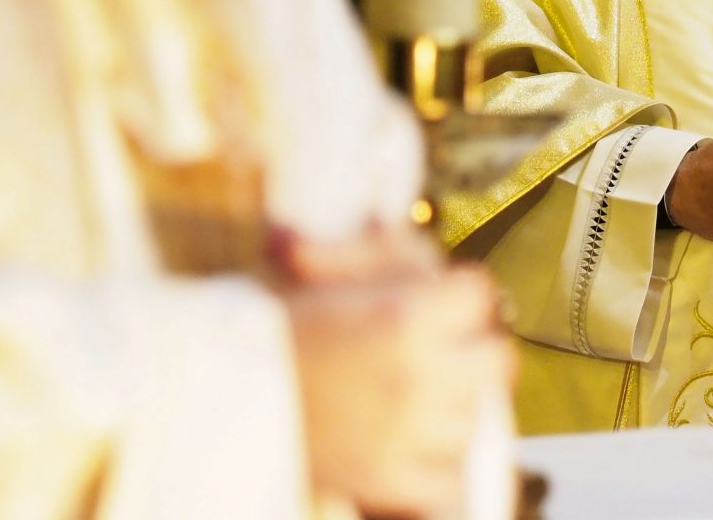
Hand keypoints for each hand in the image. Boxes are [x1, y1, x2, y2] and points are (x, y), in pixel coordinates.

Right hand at [274, 226, 513, 517]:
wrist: (215, 398)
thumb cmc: (266, 331)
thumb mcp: (317, 273)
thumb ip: (373, 251)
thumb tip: (401, 231)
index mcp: (404, 317)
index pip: (480, 293)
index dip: (459, 293)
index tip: (441, 300)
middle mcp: (418, 376)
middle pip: (497, 356)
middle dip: (471, 346)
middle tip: (440, 346)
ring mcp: (411, 434)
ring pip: (476, 415)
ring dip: (453, 402)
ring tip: (411, 391)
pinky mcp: (395, 481)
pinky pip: (449, 472)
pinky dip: (435, 460)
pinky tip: (406, 437)